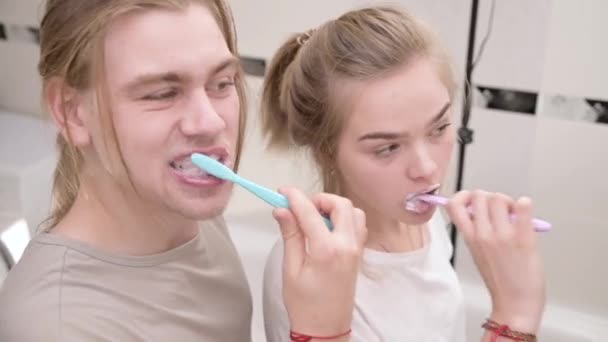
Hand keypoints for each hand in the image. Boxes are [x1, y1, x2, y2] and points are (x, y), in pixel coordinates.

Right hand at [274, 187, 366, 337]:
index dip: (295, 197)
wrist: (326, 328)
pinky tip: (327, 228)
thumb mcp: (291, 269)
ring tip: (314, 217)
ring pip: (353, 212)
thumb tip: (282, 210)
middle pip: (340, 204)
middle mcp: (347, 246)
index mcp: (328, 250)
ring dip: (334, 207)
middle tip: (300, 206)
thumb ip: (290, 235)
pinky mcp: (359, 254)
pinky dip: (344, 218)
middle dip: (319, 199)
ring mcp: (357, 249)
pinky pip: (358, 225)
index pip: (310, 212)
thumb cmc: (305, 304)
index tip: (283, 192)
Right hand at [446, 190, 545, 332]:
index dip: (463, 196)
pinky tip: (525, 211)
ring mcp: (502, 235)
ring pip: (499, 198)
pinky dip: (525, 204)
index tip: (473, 200)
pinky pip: (523, 208)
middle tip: (500, 209)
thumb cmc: (499, 280)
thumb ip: (477, 231)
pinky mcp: (523, 238)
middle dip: (490, 197)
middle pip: (479, 195)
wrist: (515, 303)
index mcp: (469, 237)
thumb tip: (486, 210)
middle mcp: (482, 234)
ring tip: (515, 214)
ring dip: (508, 201)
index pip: (454, 205)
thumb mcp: (478, 253)